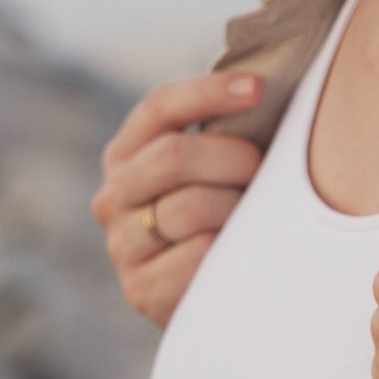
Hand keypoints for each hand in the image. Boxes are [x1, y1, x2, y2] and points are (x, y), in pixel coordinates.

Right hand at [94, 70, 264, 327]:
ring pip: (190, 208)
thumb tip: (264, 81)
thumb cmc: (227, 212)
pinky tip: (242, 251)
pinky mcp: (141, 290)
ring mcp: (121, 245)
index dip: (210, 92)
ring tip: (255, 215)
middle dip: (234, 159)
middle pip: (174, 157)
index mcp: (127, 152)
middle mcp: (113, 195)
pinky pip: (198, 257)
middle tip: (264, 173)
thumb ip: (227, 126)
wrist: (216, 298)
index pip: (161, 107)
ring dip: (237, 208)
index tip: (259, 88)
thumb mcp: (218, 165)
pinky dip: (229, 250)